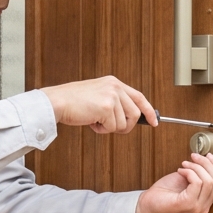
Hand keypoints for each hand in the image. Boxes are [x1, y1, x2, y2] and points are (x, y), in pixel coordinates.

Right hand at [40, 76, 155, 133]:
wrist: (57, 102)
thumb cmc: (73, 102)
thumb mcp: (97, 96)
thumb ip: (114, 102)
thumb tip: (130, 119)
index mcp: (113, 82)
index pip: (139, 97)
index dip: (149, 111)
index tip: (154, 122)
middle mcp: (115, 87)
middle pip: (135, 114)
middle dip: (125, 126)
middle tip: (110, 127)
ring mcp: (112, 96)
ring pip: (124, 123)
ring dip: (110, 128)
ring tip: (95, 121)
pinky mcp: (106, 107)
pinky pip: (112, 127)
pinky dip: (102, 130)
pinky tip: (91, 122)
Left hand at [134, 153, 212, 212]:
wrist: (147, 205)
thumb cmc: (163, 193)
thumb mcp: (185, 181)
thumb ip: (198, 175)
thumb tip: (206, 159)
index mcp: (205, 202)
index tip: (208, 155)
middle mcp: (204, 207)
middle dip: (207, 164)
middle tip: (194, 156)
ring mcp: (197, 207)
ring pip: (209, 181)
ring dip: (196, 167)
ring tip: (184, 164)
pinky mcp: (187, 204)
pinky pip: (197, 182)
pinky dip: (189, 172)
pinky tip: (180, 171)